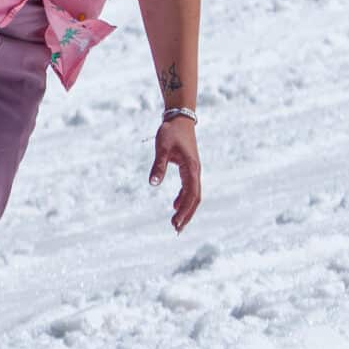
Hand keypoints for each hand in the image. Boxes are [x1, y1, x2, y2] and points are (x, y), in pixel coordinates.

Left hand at [149, 116, 200, 231]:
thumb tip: (153, 184)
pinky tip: (175, 205)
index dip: (184, 210)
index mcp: (191, 169)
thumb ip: (159, 166)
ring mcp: (193, 171)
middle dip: (187, 215)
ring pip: (193, 195)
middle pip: (195, 199)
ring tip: (176, 223)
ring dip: (186, 209)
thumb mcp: (162, 148)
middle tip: (176, 230)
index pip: (191, 195)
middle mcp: (195, 172)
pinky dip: (183, 199)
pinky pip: (189, 188)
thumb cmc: (171, 132)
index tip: (175, 223)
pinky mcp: (189, 168)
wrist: (180, 118)